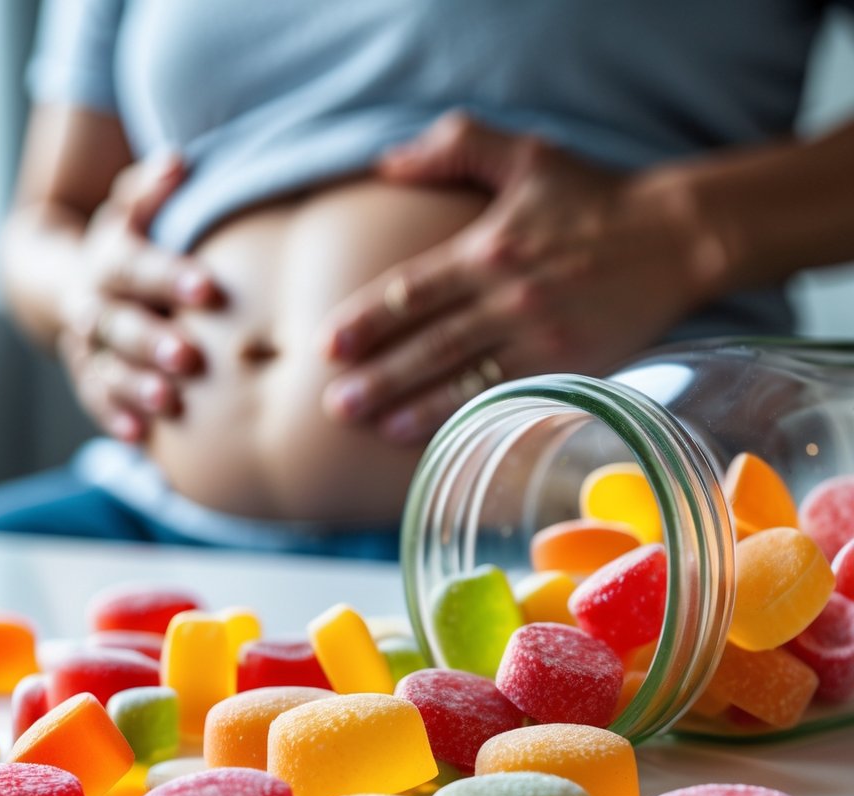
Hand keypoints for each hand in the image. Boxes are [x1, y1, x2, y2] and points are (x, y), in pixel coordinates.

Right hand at [58, 154, 221, 441]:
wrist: (62, 280)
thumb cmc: (124, 246)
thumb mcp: (130, 211)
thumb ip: (152, 190)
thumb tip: (179, 161)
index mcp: (109, 260)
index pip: (136, 265)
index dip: (169, 276)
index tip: (209, 287)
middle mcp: (93, 304)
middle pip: (119, 323)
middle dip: (152, 340)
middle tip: (190, 357)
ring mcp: (88, 345)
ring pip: (107, 367)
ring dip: (135, 386)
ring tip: (169, 403)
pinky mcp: (88, 377)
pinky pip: (95, 400)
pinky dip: (114, 417)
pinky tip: (138, 437)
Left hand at [321, 114, 715, 444]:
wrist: (679, 236)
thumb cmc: (594, 196)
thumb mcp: (526, 154)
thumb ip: (455, 147)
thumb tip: (387, 163)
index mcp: (490, 249)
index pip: (411, 291)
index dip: (366, 321)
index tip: (328, 347)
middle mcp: (510, 298)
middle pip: (430, 345)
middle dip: (379, 378)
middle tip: (335, 406)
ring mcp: (542, 339)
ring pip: (466, 380)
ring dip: (415, 407)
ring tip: (373, 428)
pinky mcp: (572, 367)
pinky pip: (511, 399)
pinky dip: (473, 419)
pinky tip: (440, 438)